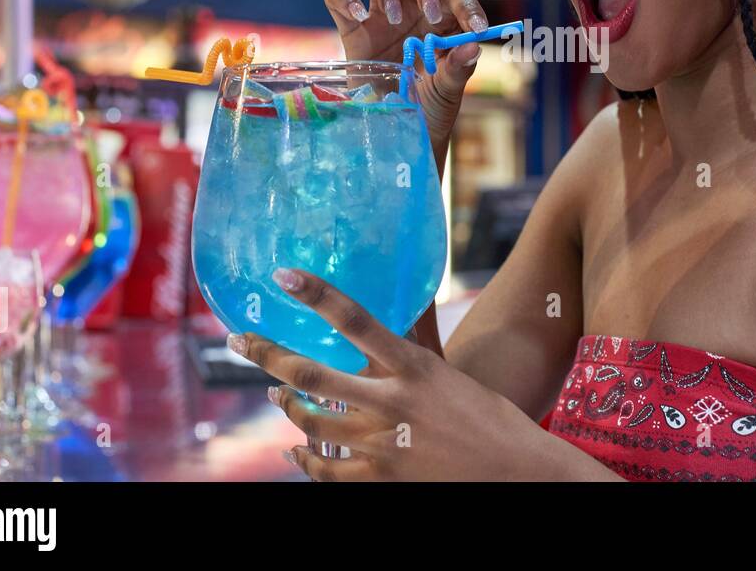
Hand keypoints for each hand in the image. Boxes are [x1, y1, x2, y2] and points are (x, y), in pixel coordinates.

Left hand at [231, 268, 617, 480]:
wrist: (518, 473)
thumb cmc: (489, 418)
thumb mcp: (449, 374)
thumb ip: (410, 354)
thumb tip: (387, 322)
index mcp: (413, 365)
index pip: (354, 319)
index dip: (315, 293)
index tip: (282, 275)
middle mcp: (392, 400)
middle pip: (310, 373)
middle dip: (264, 353)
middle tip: (238, 340)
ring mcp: (381, 444)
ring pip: (309, 421)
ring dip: (285, 404)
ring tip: (275, 393)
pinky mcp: (380, 480)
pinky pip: (323, 470)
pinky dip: (302, 457)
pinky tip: (294, 449)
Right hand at [323, 0, 487, 157]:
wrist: (395, 133)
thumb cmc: (428, 107)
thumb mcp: (448, 93)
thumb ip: (459, 70)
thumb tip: (472, 46)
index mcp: (443, 17)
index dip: (467, 4)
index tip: (473, 28)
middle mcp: (413, 4)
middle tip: (427, 14)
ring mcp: (380, 11)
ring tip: (393, 18)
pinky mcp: (351, 27)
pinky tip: (359, 19)